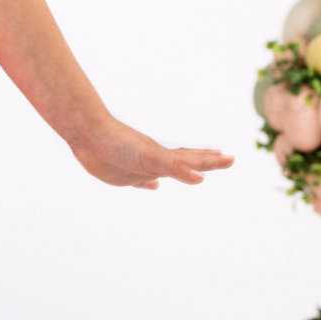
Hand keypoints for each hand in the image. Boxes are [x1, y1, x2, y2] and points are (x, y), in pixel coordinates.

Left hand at [70, 118, 233, 189]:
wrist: (89, 134)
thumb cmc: (120, 144)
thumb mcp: (151, 158)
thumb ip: (175, 168)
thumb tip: (201, 179)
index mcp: (164, 157)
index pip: (194, 161)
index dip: (213, 162)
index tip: (231, 158)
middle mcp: (155, 161)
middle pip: (186, 162)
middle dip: (206, 162)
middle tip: (224, 159)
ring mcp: (140, 167)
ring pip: (166, 170)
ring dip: (181, 172)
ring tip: (195, 173)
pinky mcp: (123, 174)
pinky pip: (141, 181)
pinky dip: (148, 184)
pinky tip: (152, 185)